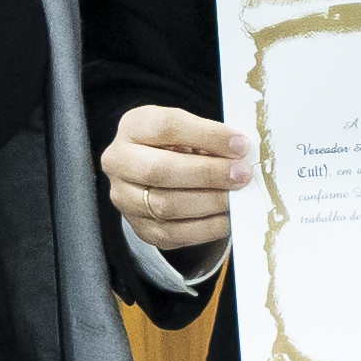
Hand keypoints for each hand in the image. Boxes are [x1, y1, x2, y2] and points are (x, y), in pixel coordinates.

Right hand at [102, 105, 251, 257]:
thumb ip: (209, 137)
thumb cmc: (175, 146)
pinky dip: (205, 227)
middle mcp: (119, 162)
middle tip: (241, 174)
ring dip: (209, 202)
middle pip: (160, 170)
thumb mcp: (187, 129)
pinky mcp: (140, 228)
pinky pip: (173, 234)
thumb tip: (240, 152)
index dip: (207, 136)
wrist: (153, 172)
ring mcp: (125, 198)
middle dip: (208, 173)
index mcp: (133, 127)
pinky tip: (227, 218)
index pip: (167, 127)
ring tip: (236, 196)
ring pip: (165, 205)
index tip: (240, 144)